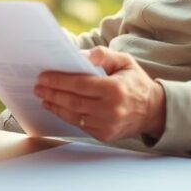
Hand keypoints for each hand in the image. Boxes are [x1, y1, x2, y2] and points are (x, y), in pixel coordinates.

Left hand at [34, 46, 165, 141]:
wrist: (153, 111)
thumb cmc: (135, 82)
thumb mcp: (125, 61)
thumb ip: (104, 55)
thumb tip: (82, 55)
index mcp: (115, 89)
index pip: (80, 85)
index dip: (59, 81)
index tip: (43, 76)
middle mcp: (111, 109)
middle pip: (73, 101)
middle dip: (52, 93)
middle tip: (37, 87)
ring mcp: (107, 125)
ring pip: (74, 115)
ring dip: (55, 106)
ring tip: (43, 97)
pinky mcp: (104, 135)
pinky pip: (80, 125)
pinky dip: (66, 115)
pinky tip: (57, 107)